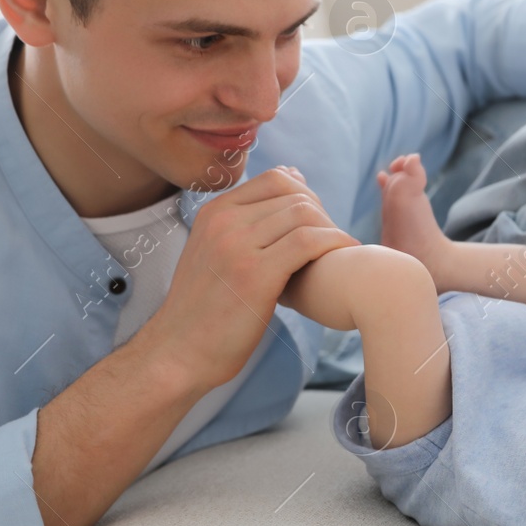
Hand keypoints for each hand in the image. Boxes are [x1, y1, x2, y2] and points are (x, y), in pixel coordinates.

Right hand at [138, 166, 359, 393]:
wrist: (179, 352)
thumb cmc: (205, 309)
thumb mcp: (217, 251)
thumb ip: (249, 218)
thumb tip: (292, 174)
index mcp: (214, 213)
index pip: (275, 179)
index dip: (306, 195)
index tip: (318, 221)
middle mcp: (224, 222)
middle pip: (293, 195)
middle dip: (323, 213)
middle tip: (334, 239)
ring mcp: (238, 246)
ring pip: (303, 214)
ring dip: (331, 228)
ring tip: (340, 251)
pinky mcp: (256, 274)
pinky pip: (308, 242)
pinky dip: (335, 243)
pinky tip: (346, 255)